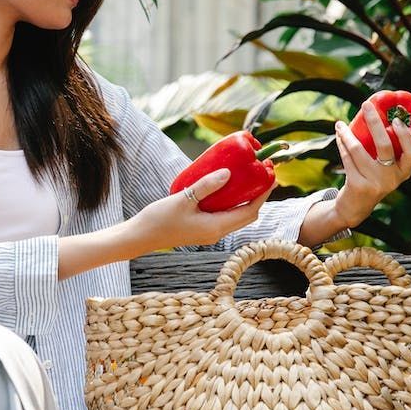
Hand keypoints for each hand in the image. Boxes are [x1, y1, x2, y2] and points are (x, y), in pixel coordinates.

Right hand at [130, 168, 275, 249]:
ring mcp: (209, 232)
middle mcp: (217, 232)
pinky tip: (224, 186)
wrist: (140, 236)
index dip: (263, 194)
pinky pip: (224, 215)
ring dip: (245, 198)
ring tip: (246, 176)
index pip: (250, 211)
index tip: (270, 175)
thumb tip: (229, 172)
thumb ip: (206, 186)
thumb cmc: (159, 220)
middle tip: (261, 173)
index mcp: (216, 227)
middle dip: (258, 195)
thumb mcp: (183, 199)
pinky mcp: (202, 228)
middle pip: (247, 214)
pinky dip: (230, 201)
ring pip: (236, 215)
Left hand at [332, 101, 410, 227]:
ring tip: (341, 124)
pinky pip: (347, 159)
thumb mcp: (390, 170)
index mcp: (404, 172)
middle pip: (385, 145)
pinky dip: (342, 144)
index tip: (396, 119)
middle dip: (374, 122)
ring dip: (348, 134)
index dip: (406, 135)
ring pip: (359, 150)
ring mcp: (374, 183)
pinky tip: (339, 135)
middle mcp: (392, 178)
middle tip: (366, 105)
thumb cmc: (374, 180)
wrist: (356, 208)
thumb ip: (399, 151)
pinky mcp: (357, 185)